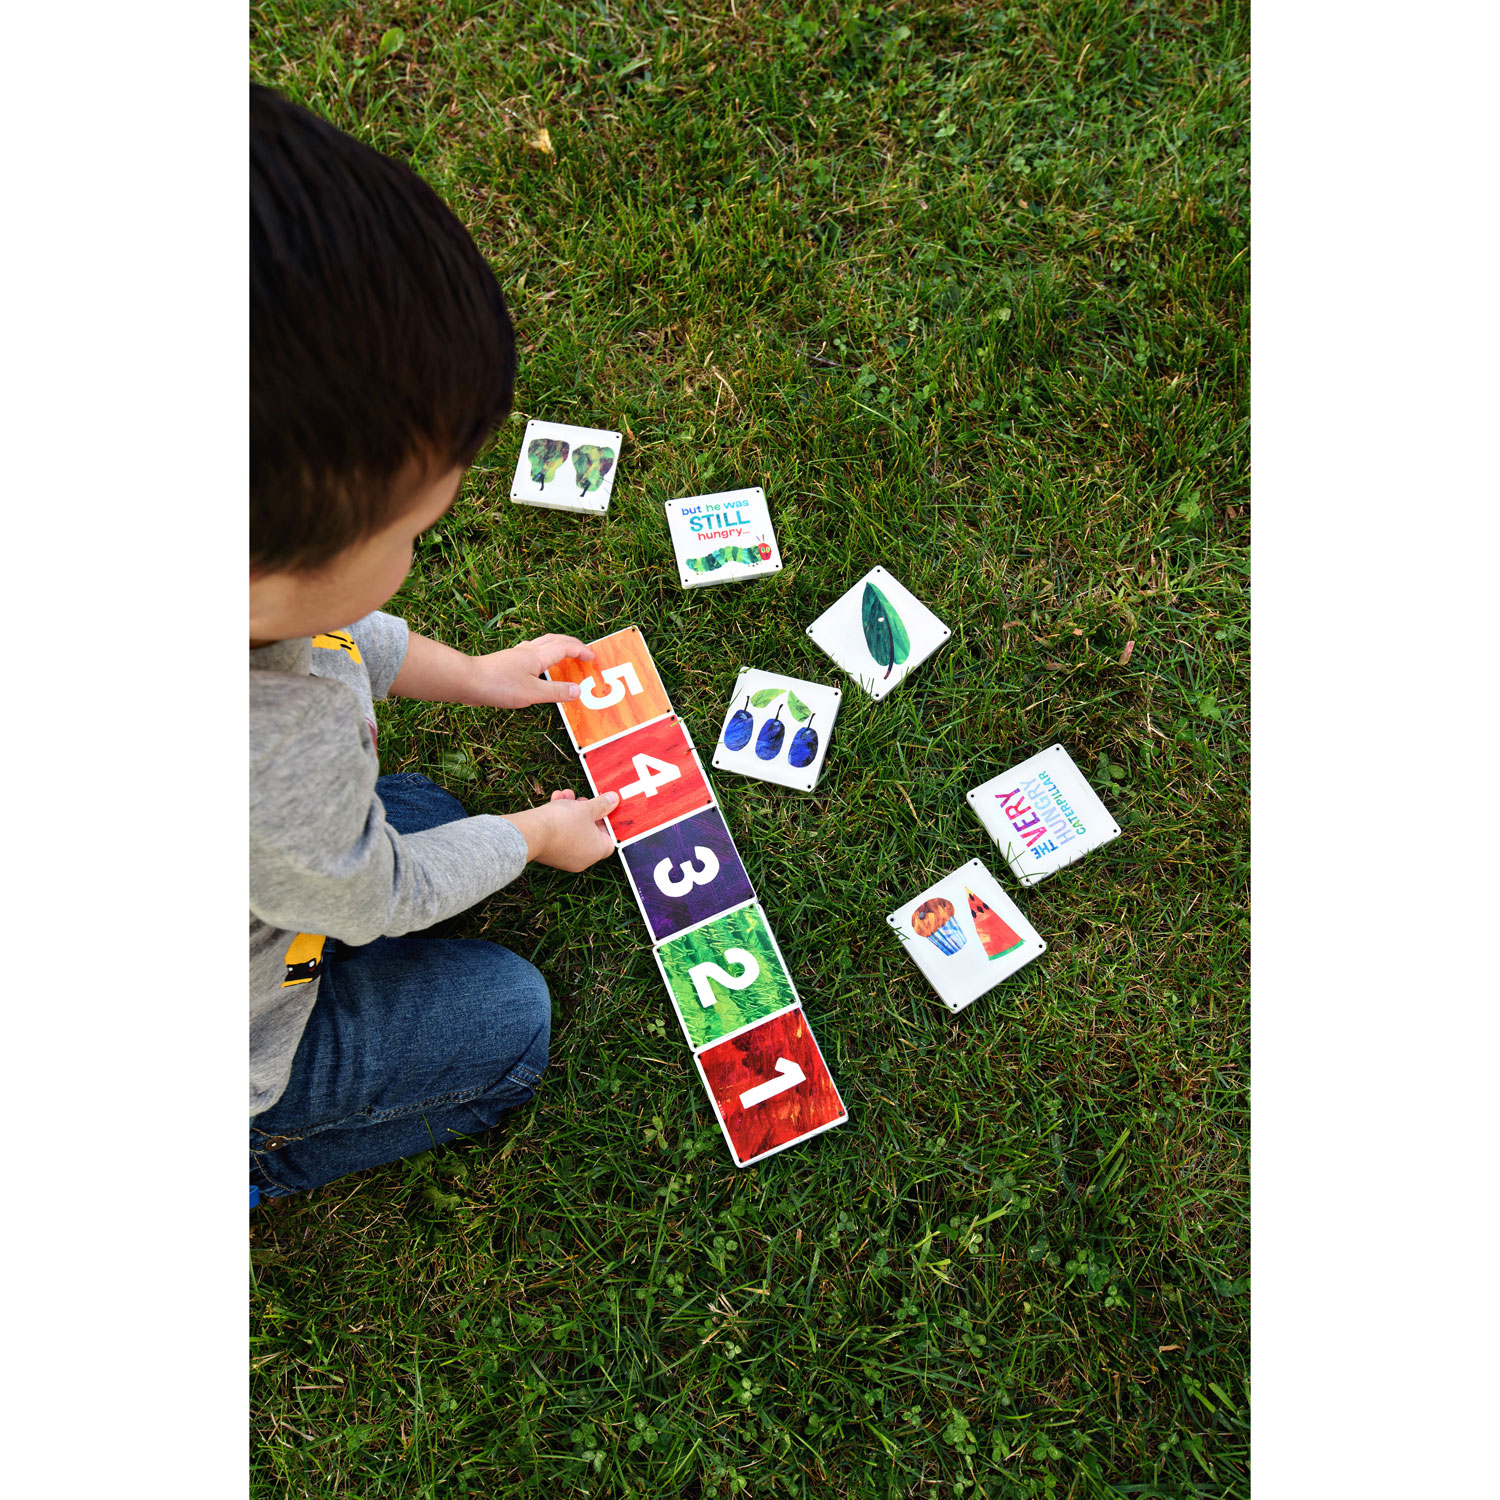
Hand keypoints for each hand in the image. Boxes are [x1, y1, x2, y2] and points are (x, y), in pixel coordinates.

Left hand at [467, 635, 594, 708]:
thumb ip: (555, 691)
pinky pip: (532, 652)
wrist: (466, 680)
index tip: (593, 657)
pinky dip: (544, 655)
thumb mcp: (532, 693)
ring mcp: (516, 655)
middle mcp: (527, 651)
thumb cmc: (498, 685)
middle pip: (555, 640)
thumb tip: (577, 690)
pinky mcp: (506, 662)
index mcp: (537, 656)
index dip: (581, 650)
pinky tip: (539, 666)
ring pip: (542, 644)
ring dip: (558, 647)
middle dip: (572, 644)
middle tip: (584, 652)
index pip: (565, 647)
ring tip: (566, 656)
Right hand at [504, 789, 617, 870]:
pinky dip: (558, 819)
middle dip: (586, 811)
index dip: (607, 821)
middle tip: (582, 799)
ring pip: (573, 830)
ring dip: (570, 811)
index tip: (603, 807)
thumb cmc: (564, 822)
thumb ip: (602, 805)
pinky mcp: (550, 853)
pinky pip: (559, 835)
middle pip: (590, 832)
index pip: (609, 838)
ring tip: (566, 794)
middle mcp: (582, 859)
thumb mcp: (587, 808)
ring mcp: (565, 858)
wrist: (531, 832)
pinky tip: (555, 800)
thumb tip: (615, 800)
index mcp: (597, 851)